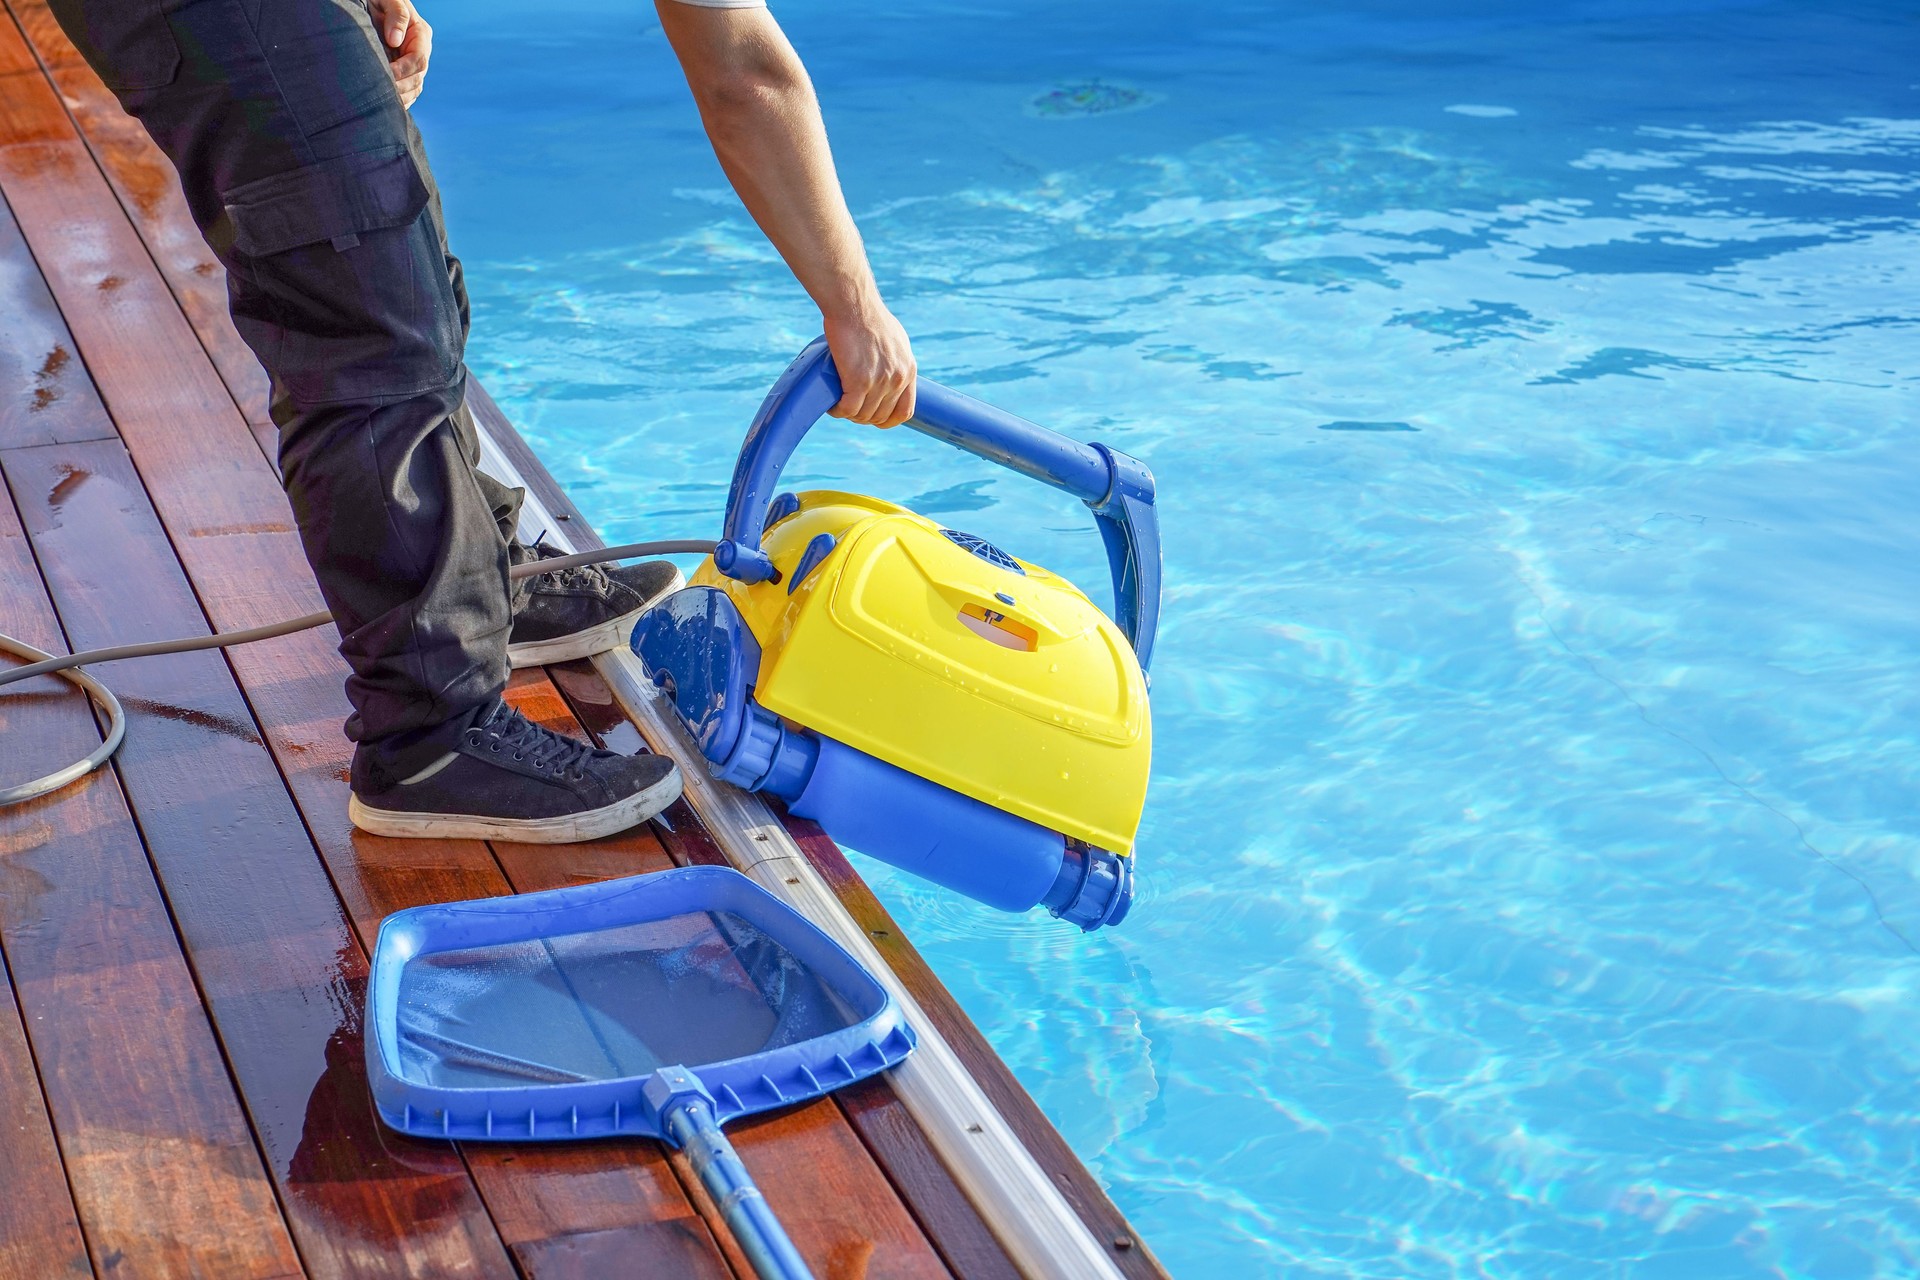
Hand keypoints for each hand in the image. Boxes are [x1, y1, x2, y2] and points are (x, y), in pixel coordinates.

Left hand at [368, 0, 431, 108]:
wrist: (369, 3)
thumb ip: (396, 14)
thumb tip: (396, 40)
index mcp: (420, 33)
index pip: (419, 59)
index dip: (403, 70)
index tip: (385, 74)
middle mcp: (420, 50)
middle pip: (418, 78)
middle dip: (400, 88)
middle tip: (380, 95)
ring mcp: (412, 62)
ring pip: (414, 88)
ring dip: (400, 98)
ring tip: (382, 104)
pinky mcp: (403, 71)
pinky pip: (407, 92)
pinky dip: (398, 101)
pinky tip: (385, 106)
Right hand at [823, 300, 915, 427]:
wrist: (854, 305)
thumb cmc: (867, 316)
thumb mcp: (894, 339)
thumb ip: (895, 358)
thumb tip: (888, 369)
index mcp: (908, 370)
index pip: (905, 411)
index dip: (888, 420)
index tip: (874, 418)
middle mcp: (898, 378)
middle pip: (881, 416)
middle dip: (863, 416)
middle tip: (848, 406)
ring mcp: (880, 381)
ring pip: (863, 415)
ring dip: (848, 414)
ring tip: (838, 404)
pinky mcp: (859, 381)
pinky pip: (848, 409)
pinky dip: (838, 410)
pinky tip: (832, 405)